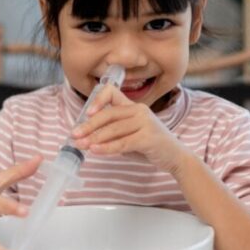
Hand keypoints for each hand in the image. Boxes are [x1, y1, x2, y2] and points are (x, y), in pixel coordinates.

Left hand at [72, 85, 187, 174]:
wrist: (175, 157)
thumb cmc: (149, 146)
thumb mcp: (129, 135)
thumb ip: (112, 132)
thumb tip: (86, 137)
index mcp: (134, 106)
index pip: (112, 93)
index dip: (98, 100)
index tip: (86, 113)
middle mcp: (139, 110)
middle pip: (108, 114)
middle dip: (88, 125)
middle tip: (74, 135)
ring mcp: (145, 123)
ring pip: (113, 129)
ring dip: (94, 138)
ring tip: (81, 145)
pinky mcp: (148, 137)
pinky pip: (122, 143)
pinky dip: (107, 148)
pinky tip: (95, 151)